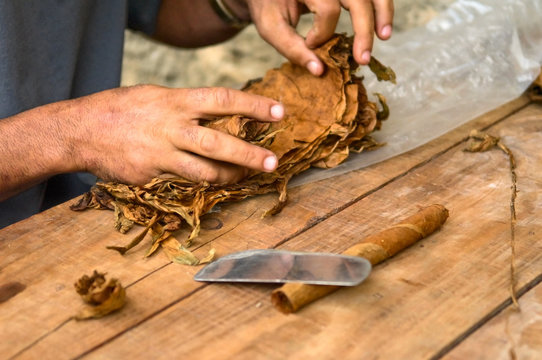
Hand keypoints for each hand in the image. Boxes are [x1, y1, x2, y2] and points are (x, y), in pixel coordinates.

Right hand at [71, 85, 283, 184]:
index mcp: (175, 101)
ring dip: (229, 176)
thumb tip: (216, 111)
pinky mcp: (150, 177)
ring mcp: (160, 155)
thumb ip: (186, 105)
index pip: (223, 99)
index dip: (254, 106)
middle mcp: (171, 127)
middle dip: (249, 155)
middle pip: (218, 143)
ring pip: (204, 172)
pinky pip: (182, 183)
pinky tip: (207, 180)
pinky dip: (198, 182)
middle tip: (273, 162)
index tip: (279, 112)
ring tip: (243, 175)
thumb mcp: (155, 95)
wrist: (79, 131)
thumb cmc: (121, 108)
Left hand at [245, 0, 393, 73]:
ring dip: (382, 13)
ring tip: (384, 37)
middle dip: (363, 29)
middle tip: (362, 60)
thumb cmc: (268, 6)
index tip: (310, 45)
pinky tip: (382, 27)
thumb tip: (319, 71)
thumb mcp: (270, 27)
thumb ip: (291, 48)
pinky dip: (381, 7)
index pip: (327, 9)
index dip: (322, 33)